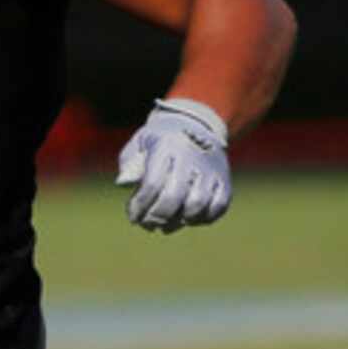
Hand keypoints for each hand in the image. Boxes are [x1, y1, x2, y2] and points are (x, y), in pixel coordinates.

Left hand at [115, 97, 231, 232]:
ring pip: (197, 204)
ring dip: (179, 221)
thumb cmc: (161, 140)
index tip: (133, 217)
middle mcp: (191, 158)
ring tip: (167, 224)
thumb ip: (129, 163)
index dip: (140, 206)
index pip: (152, 183)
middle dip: (157, 217)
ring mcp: (210, 170)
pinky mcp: (224, 180)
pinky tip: (188, 218)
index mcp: (166, 147)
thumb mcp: (140, 143)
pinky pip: (218, 206)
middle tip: (148, 225)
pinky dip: (203, 218)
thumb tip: (124, 183)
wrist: (196, 124)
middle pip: (174, 197)